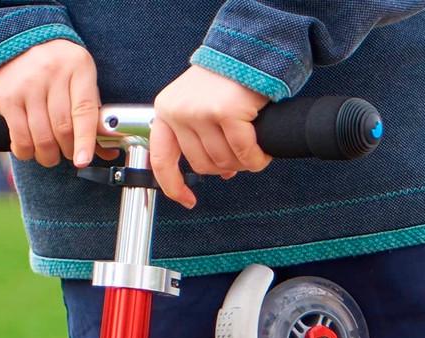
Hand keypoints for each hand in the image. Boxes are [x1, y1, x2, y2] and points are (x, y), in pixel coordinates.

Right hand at [0, 39, 107, 167]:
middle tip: (68, 153)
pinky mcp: (8, 97)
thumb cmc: (56, 67)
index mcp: (79, 67)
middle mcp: (53, 73)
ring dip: (47, 156)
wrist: (16, 40)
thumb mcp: (80, 81)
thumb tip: (109, 151)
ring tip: (49, 154)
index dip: (86, 141)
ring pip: (42, 137)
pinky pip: (20, 137)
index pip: (85, 111)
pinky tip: (30, 150)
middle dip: (67, 151)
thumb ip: (94, 115)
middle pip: (63, 129)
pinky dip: (26, 151)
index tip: (83, 161)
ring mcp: (28, 84)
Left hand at [151, 65, 270, 207]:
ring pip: (223, 163)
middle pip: (201, 166)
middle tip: (241, 153)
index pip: (161, 159)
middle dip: (225, 167)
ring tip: (252, 145)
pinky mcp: (226, 112)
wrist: (250, 49)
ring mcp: (201, 112)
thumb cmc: (226, 78)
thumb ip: (199, 137)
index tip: (187, 200)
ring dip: (243, 162)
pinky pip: (244, 154)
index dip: (173, 186)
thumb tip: (220, 172)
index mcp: (166, 110)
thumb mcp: (199, 104)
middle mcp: (179, 111)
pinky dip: (257, 159)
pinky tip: (263, 151)